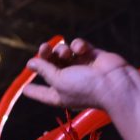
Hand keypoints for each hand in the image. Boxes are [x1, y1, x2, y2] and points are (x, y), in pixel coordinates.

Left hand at [23, 38, 139, 111]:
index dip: (34, 90)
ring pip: (63, 52)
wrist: (114, 83)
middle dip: (46, 56)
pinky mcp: (91, 56)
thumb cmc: (85, 88)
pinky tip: (81, 49)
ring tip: (67, 52)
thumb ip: (44, 70)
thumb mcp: (58, 81)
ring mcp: (81, 68)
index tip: (25, 89)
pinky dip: (78, 45)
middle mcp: (69, 82)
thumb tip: (31, 63)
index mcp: (59, 94)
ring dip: (62, 50)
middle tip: (44, 48)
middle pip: (50, 66)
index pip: (43, 93)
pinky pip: (79, 46)